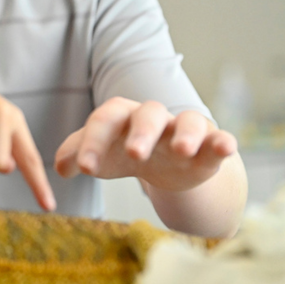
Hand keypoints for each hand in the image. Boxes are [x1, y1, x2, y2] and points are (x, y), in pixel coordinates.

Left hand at [54, 97, 236, 192]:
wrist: (165, 162)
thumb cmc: (123, 153)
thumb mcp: (101, 155)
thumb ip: (77, 155)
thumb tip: (58, 167)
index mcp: (121, 117)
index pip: (105, 120)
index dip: (93, 141)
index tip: (84, 168)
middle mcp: (153, 118)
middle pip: (147, 115)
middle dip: (140, 133)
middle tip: (134, 153)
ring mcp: (183, 129)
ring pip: (188, 121)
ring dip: (185, 134)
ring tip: (181, 149)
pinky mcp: (209, 145)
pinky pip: (218, 138)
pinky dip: (222, 141)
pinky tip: (226, 147)